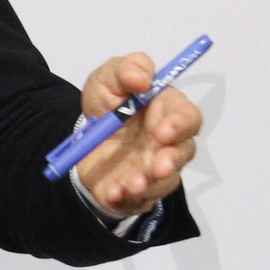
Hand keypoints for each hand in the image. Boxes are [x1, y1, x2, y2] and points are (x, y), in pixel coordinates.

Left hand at [74, 52, 203, 214]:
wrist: (82, 140)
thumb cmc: (107, 106)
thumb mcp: (108, 79)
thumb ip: (126, 69)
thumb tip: (142, 78)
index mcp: (166, 112)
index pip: (188, 117)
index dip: (180, 124)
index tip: (163, 130)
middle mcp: (168, 143)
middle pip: (185, 152)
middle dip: (173, 159)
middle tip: (159, 164)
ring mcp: (155, 169)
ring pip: (164, 181)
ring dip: (150, 183)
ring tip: (132, 183)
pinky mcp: (139, 192)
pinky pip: (138, 200)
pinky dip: (126, 197)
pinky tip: (113, 192)